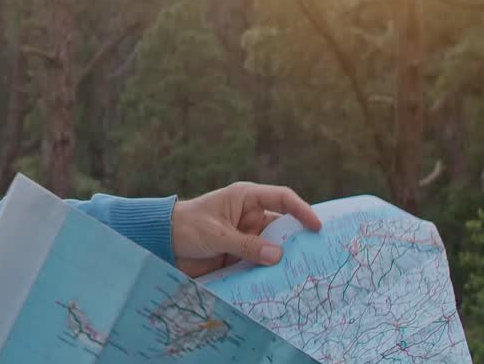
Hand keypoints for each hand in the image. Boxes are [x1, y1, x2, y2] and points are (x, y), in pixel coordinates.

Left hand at [170, 182, 321, 278]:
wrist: (163, 243)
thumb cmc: (187, 227)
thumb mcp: (216, 234)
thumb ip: (246, 245)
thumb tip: (279, 256)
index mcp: (246, 199)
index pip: (282, 199)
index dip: (302, 210)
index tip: (317, 227)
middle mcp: (251, 216)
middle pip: (283, 228)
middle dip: (299, 241)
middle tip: (320, 259)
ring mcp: (247, 237)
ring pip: (275, 248)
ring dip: (285, 261)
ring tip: (306, 276)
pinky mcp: (241, 255)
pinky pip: (261, 263)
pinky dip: (271, 272)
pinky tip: (283, 285)